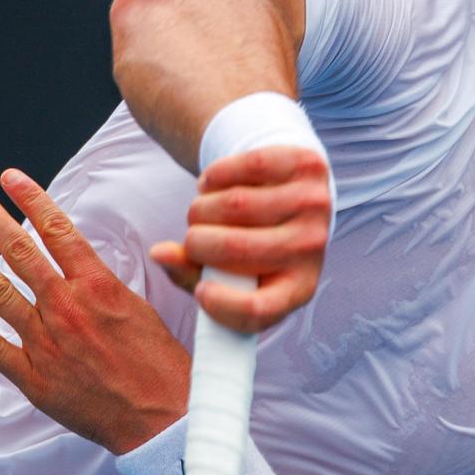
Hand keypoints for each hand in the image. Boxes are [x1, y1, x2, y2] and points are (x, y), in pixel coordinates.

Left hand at [0, 168, 190, 454]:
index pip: (57, 230)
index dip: (31, 199)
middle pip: (20, 251)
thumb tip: (102, 263)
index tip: (10, 178)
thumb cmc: (161, 365)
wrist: (160, 415)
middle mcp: (67, 306)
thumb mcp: (146, 308)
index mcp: (99, 285)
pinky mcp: (33, 376)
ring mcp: (45, 340)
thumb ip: (115, 283)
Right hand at [148, 144, 330, 333]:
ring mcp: (315, 204)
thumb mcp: (223, 271)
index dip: (220, 304)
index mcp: (298, 287)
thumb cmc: (250, 243)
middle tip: (194, 239)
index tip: (201, 289)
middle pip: (236, 248)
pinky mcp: (309, 165)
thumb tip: (160, 253)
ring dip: (201, 207)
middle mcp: (313, 246)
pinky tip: (213, 185)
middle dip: (196, 242)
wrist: (290, 193)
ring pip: (235, 203)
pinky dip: (215, 175)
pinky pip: (247, 167)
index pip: (259, 309)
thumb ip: (188, 271)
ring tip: (203, 211)